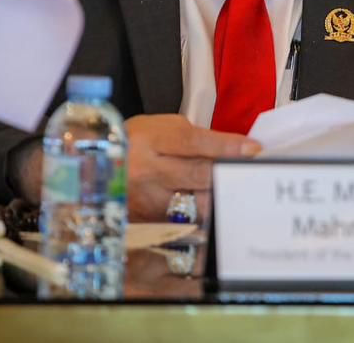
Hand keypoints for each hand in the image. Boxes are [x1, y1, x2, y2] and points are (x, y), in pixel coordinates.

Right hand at [124, 114, 259, 221]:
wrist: (98, 162)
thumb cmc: (139, 139)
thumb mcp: (165, 128)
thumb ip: (197, 139)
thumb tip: (236, 150)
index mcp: (152, 140)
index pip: (195, 143)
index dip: (227, 146)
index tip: (254, 149)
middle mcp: (146, 170)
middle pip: (198, 176)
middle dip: (229, 177)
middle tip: (254, 179)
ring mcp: (144, 199)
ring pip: (193, 205)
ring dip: (219, 202)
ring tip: (239, 200)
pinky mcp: (144, 221)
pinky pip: (181, 225)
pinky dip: (200, 221)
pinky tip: (216, 219)